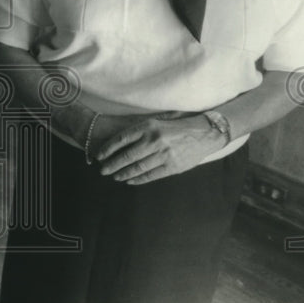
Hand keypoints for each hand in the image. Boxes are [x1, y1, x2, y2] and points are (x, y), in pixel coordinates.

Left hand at [94, 114, 223, 184]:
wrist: (204, 133)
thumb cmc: (178, 126)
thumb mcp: (158, 121)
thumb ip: (141, 130)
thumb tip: (119, 142)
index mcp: (148, 126)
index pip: (121, 138)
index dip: (108, 149)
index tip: (99, 156)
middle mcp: (154, 140)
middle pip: (126, 156)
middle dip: (112, 164)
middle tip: (103, 170)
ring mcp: (163, 155)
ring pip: (137, 168)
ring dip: (123, 173)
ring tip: (115, 176)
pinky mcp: (172, 167)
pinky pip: (150, 175)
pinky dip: (138, 179)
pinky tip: (130, 181)